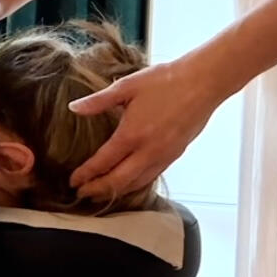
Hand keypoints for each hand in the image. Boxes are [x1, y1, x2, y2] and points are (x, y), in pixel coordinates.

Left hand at [66, 59, 224, 203]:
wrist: (203, 83)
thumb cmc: (166, 81)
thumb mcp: (126, 86)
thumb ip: (98, 101)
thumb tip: (74, 107)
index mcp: (132, 134)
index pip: (103, 163)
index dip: (86, 175)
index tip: (73, 181)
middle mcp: (149, 150)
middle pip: (119, 181)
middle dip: (98, 190)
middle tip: (81, 194)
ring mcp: (164, 155)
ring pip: (137, 183)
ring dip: (117, 191)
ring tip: (101, 194)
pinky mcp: (175, 154)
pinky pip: (152, 176)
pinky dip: (136, 185)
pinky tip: (129, 183)